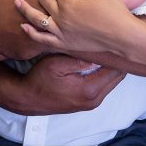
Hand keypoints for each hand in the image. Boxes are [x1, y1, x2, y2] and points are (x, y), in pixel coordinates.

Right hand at [7, 53, 124, 114]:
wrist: (27, 98)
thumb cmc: (39, 80)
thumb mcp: (56, 64)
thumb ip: (79, 60)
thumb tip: (98, 53)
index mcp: (89, 89)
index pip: (115, 71)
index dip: (117, 55)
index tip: (117, 42)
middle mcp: (94, 100)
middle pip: (117, 78)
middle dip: (117, 61)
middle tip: (116, 44)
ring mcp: (92, 103)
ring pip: (112, 82)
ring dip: (111, 68)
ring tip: (109, 52)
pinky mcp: (88, 103)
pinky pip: (104, 87)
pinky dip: (105, 75)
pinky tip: (100, 63)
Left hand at [15, 0, 137, 55]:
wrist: (122, 37)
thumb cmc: (114, 12)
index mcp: (69, 3)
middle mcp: (61, 18)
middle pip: (45, 0)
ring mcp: (61, 33)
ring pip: (37, 20)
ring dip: (26, 10)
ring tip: (17, 2)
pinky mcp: (64, 44)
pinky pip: (43, 40)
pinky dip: (32, 33)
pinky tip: (24, 27)